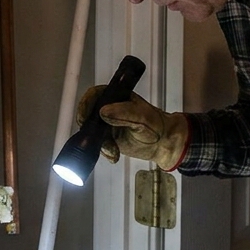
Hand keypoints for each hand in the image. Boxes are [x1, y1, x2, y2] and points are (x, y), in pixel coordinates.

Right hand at [75, 85, 189, 171]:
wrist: (165, 144)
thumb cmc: (158, 124)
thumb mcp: (142, 117)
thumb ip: (125, 113)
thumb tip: (104, 112)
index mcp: (117, 97)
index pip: (95, 95)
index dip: (86, 104)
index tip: (84, 116)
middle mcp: (109, 109)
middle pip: (89, 114)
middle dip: (89, 128)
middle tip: (96, 138)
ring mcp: (107, 125)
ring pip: (92, 133)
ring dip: (99, 143)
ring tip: (112, 150)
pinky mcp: (109, 140)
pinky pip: (99, 145)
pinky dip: (104, 151)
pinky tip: (114, 154)